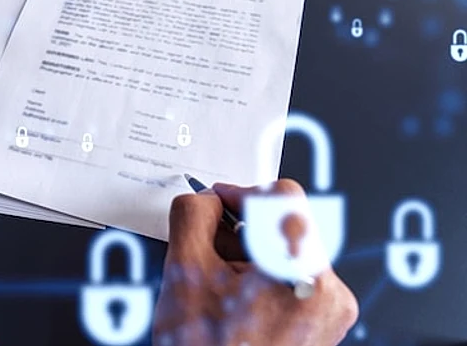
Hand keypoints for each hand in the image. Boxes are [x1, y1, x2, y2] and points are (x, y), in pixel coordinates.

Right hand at [153, 179, 357, 345]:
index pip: (282, 196)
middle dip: (242, 232)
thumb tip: (206, 199)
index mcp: (298, 272)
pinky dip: (266, 278)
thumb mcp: (183, 272)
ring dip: (252, 255)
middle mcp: (328, 290)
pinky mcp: (327, 321)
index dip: (242, 193)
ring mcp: (332, 309)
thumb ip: (193, 215)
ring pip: (290, 250)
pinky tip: (238, 302)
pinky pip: (298, 277)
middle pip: (286, 224)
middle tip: (212, 253)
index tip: (221, 204)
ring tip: (222, 288)